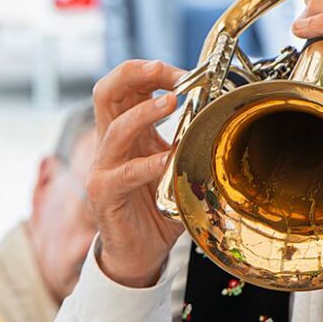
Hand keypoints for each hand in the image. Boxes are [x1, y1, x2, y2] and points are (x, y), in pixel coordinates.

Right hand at [88, 60, 185, 287]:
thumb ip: (189, 139)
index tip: (184, 72)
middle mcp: (111, 144)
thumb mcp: (178, 163)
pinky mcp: (105, 193)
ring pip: (115, 128)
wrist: (142, 252)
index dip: (151, 72)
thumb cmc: (160, 206)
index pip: (127, 86)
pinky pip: (124, 173)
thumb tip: (218, 111)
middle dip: (135, 74)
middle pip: (107, 92)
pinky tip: (168, 158)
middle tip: (164, 69)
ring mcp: (104, 167)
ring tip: (171, 102)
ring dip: (145, 112)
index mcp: (128, 131)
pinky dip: (148, 164)